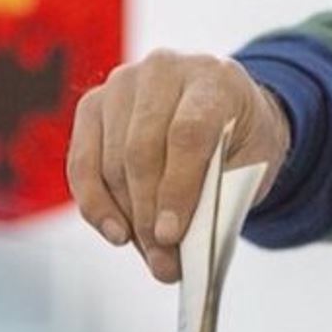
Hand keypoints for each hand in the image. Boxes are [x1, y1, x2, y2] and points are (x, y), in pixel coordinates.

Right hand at [66, 50, 289, 281]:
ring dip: (126, 216)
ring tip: (150, 253)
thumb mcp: (250, 167)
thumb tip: (172, 250)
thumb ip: (217, 199)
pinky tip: (115, 231)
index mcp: (213, 77)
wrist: (223, 110)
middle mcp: (163, 69)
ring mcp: (121, 84)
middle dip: (149, 214)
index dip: (177, 187)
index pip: (187, 132)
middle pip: (142, 149)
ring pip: (111, 161)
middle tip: (163, 262)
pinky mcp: (91, 105)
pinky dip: (95, 204)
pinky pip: (82, 163)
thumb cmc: (239, 141)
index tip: (171, 235)